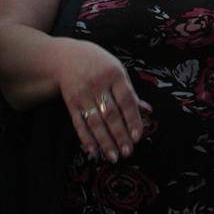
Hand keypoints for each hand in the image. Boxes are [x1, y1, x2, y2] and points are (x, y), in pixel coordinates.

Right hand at [56, 39, 150, 162]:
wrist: (66, 57)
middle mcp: (98, 84)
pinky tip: (94, 150)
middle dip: (120, 135)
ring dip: (105, 141)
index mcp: (114, 74)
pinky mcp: (71, 102)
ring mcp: (83, 94)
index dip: (132, 119)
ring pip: (95, 121)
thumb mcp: (117, 70)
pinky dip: (86, 138)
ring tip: (113, 157)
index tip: (137, 137)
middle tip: (128, 152)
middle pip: (111, 113)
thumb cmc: (98, 64)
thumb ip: (130, 92)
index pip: (126, 100)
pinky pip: (79, 122)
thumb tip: (148, 111)